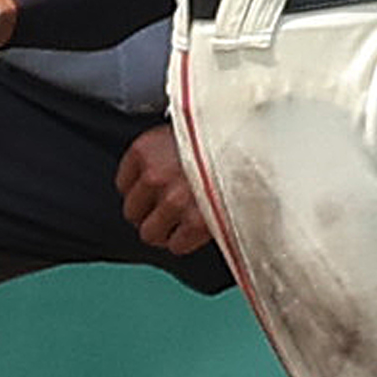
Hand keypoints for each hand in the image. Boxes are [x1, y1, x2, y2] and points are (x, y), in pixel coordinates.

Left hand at [115, 123, 216, 258]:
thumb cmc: (221, 136)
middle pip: (132, 212)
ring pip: (150, 233)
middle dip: (149, 213)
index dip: (141, 190)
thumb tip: (148, 182)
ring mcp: (174, 200)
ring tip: (180, 222)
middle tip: (167, 209)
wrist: (254, 142)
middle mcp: (154, 175)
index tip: (154, 191)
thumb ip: (161, 154)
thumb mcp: (181, 132)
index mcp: (145, 150)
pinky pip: (176, 245)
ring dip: (164, 231)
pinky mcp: (196, 221)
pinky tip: (196, 228)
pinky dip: (185, 241)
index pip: (123, 185)